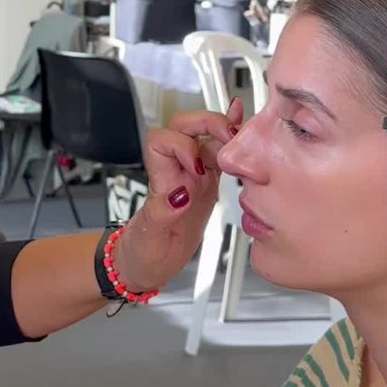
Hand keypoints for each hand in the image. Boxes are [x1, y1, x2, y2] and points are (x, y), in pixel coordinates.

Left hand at [113, 99, 244, 292]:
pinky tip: (240, 123)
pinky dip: (229, 138)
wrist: (148, 265)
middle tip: (229, 136)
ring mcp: (193, 176)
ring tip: (243, 131)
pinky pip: (217, 155)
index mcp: (161, 181)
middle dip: (207, 122)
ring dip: (222, 128)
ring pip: (204, 136)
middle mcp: (176, 172)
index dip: (180, 144)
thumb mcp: (151, 237)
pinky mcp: (207, 184)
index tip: (196, 165)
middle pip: (184, 126)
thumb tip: (178, 196)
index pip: (161, 140)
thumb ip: (162, 214)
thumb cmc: (143, 251)